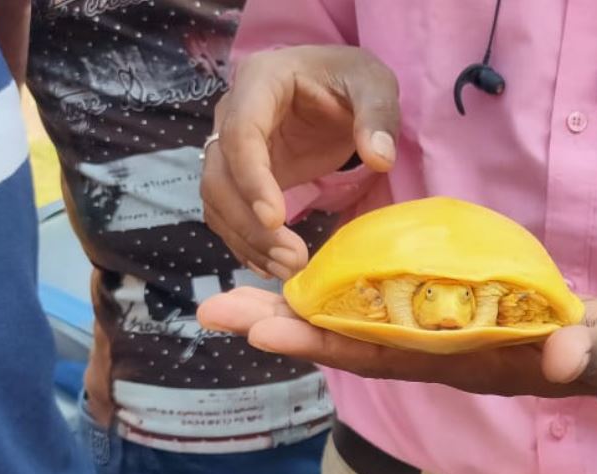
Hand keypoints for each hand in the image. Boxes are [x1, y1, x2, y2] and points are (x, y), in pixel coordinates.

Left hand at [196, 288, 596, 400]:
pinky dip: (334, 295)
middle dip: (284, 328)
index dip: (329, 341)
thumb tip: (561, 355)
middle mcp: (440, 356)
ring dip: (293, 312)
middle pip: (350, 344)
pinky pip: (379, 307)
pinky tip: (295, 279)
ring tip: (230, 297)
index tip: (269, 328)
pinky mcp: (443, 315)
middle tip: (213, 311)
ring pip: (355, 326)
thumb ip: (590, 351)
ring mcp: (438, 338)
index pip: (388, 355)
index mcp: (471, 364)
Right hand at [201, 45, 399, 278]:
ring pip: (217, 200)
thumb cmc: (352, 79)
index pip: (241, 134)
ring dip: (246, 240)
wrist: (336, 87)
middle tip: (291, 260)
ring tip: (288, 270)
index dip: (253, 179)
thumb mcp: (373, 84)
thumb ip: (377, 115)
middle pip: (219, 175)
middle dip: (248, 224)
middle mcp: (231, 113)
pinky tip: (272, 267)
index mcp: (259, 80)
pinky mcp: (240, 177)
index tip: (275, 220)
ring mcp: (230, 148)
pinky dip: (245, 243)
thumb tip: (380, 158)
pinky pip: (228, 213)